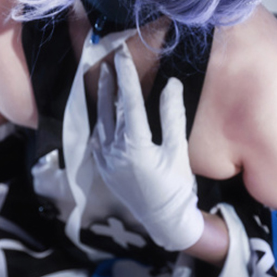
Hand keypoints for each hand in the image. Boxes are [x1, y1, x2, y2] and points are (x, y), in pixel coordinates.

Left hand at [90, 44, 204, 251]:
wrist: (165, 222)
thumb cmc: (176, 187)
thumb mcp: (179, 151)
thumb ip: (172, 116)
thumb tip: (170, 84)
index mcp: (135, 145)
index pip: (128, 101)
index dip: (126, 75)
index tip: (123, 54)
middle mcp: (115, 151)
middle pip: (110, 108)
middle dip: (111, 82)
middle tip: (112, 60)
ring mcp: (106, 161)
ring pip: (100, 122)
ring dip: (102, 100)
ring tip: (104, 79)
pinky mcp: (104, 169)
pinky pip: (97, 139)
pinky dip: (100, 122)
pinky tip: (103, 114)